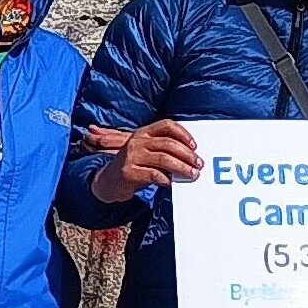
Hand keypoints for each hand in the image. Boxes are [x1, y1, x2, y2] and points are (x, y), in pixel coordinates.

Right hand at [81, 118, 202, 205]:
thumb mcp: (146, 153)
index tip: (195, 146)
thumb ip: (163, 151)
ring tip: (192, 174)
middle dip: (187, 154)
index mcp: (143, 132)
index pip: (167, 125)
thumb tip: (191, 157)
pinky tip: (171, 182)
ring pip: (163, 159)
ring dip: (181, 167)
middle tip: (199, 164)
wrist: (108, 182)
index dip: (183, 133)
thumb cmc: (134, 166)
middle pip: (168, 143)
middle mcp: (137, 141)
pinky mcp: (128, 172)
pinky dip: (166, 179)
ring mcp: (132, 156)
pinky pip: (153, 174)